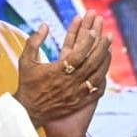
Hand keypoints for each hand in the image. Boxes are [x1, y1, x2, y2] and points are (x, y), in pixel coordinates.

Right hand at [13, 12, 111, 128]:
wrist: (29, 111)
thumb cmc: (28, 84)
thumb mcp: (26, 61)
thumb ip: (34, 41)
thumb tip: (44, 25)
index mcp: (57, 71)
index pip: (77, 54)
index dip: (86, 42)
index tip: (93, 31)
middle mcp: (70, 82)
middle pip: (91, 63)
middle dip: (101, 47)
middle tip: (108, 35)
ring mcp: (77, 93)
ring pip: (97, 76)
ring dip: (105, 61)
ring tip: (110, 49)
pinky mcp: (81, 101)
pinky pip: (97, 90)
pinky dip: (103, 78)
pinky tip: (105, 69)